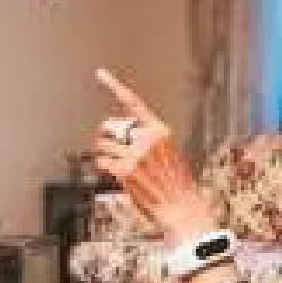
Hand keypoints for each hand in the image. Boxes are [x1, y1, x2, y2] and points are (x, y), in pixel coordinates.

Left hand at [92, 68, 215, 244]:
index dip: (114, 86)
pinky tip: (114, 174)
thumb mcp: (168, 152)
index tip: (100, 74)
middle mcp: (147, 139)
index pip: (133, 104)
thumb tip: (122, 131)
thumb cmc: (175, 183)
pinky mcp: (125, 170)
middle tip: (113, 149)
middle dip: (107, 136)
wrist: (181, 207)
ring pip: (103, 145)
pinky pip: (102, 162)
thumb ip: (147, 139)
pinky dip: (103, 167)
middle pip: (112, 127)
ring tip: (115, 164)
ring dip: (104, 154)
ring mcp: (135, 155)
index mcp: (159, 130)